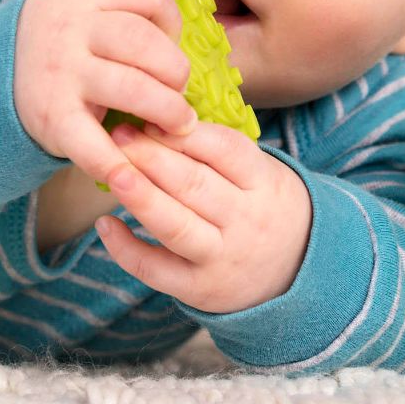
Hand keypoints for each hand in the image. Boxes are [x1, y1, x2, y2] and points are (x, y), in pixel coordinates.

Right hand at [14, 0, 194, 188]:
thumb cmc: (52, 32)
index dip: (172, 18)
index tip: (170, 40)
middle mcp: (69, 30)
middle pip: (144, 41)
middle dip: (176, 68)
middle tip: (180, 86)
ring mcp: (61, 75)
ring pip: (134, 88)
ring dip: (169, 109)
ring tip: (179, 122)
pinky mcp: (52, 119)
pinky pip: (92, 143)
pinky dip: (117, 163)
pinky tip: (138, 174)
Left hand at [94, 121, 312, 313]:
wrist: (299, 272)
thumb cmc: (264, 204)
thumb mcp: (262, 171)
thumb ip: (221, 148)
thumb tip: (162, 113)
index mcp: (263, 183)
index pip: (224, 150)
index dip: (184, 133)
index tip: (150, 115)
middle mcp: (245, 221)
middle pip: (194, 185)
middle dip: (151, 156)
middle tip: (118, 133)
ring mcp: (222, 258)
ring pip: (176, 226)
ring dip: (140, 197)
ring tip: (112, 171)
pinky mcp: (199, 290)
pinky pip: (157, 270)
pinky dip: (127, 249)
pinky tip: (106, 224)